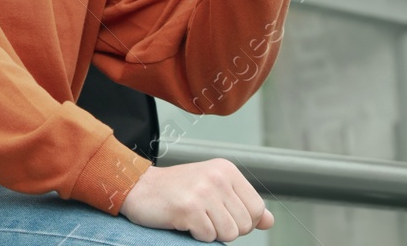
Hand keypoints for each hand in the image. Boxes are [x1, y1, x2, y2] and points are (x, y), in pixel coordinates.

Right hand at [118, 159, 275, 241]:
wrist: (138, 186)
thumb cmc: (176, 190)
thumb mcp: (213, 189)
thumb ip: (242, 203)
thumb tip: (269, 221)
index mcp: (227, 170)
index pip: (257, 209)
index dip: (241, 219)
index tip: (219, 212)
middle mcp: (218, 177)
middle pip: (245, 224)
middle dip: (225, 228)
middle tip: (203, 215)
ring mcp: (203, 192)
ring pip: (229, 234)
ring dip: (210, 232)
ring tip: (194, 217)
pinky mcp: (189, 208)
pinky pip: (208, 237)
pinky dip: (196, 234)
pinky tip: (182, 219)